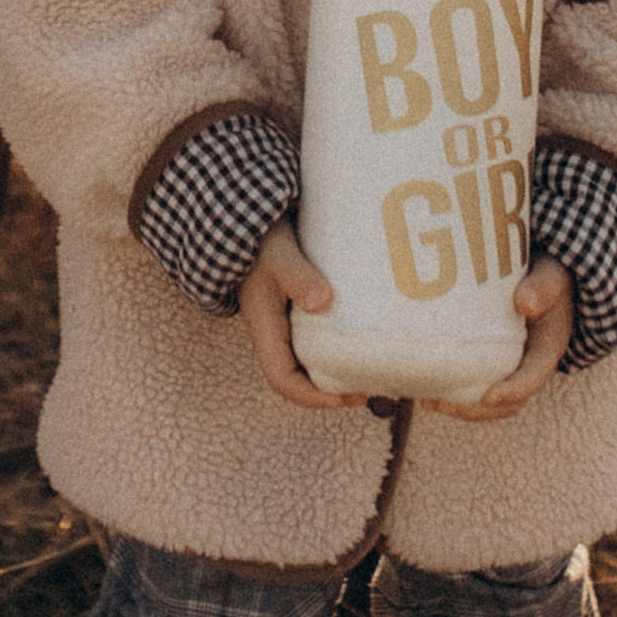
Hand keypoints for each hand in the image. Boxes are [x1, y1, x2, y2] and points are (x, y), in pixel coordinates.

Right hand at [239, 219, 365, 409]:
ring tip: (369, 370)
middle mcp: (274, 333)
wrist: (246, 219)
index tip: (346, 397)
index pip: (283, 379)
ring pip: (307, 361)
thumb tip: (322, 302)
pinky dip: (335, 350)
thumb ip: (297, 275)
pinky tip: (359, 342)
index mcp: (266, 328)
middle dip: (330, 391)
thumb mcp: (279, 254)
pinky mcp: (297, 309)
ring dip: (334, 372)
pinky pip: (315, 341)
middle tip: (369, 388)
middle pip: (299, 379)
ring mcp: (285, 322)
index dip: (313, 397)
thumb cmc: (261, 238)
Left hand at [425, 260, 573, 419]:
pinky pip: (478, 392)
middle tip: (442, 403)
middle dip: (476, 408)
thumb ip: (543, 287)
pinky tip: (427, 392)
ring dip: (461, 408)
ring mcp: (512, 370)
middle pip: (508, 402)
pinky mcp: (494, 367)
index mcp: (547, 348)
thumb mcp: (551, 277)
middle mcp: (530, 367)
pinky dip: (455, 398)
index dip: (513, 390)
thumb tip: (524, 303)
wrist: (543, 281)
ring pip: (491, 404)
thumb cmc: (547, 278)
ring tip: (428, 401)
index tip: (487, 395)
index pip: (534, 377)